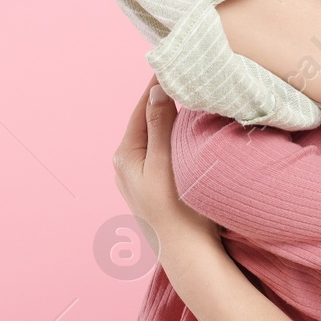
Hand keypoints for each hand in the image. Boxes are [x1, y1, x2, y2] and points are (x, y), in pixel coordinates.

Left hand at [113, 79, 223, 264]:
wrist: (188, 257)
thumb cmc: (177, 213)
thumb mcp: (166, 164)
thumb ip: (160, 126)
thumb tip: (156, 89)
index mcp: (125, 155)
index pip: (142, 107)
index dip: (157, 85)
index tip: (174, 63)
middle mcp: (128, 164)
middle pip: (149, 120)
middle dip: (167, 99)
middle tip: (189, 76)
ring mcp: (142, 177)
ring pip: (159, 136)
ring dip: (174, 118)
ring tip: (194, 98)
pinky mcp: (157, 187)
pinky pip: (166, 151)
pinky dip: (178, 137)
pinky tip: (194, 133)